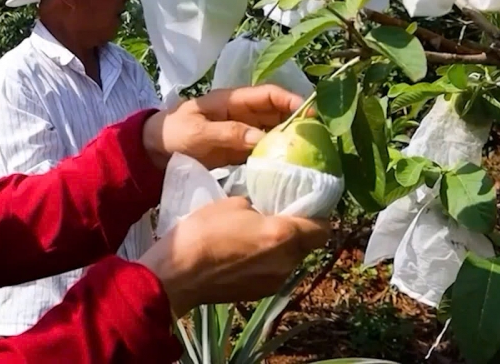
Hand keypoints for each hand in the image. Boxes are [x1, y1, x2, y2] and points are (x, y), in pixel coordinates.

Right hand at [137, 197, 330, 315]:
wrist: (177, 274)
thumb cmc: (204, 232)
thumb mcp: (233, 203)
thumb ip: (258, 207)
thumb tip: (262, 211)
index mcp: (284, 236)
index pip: (322, 229)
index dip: (317, 216)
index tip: (304, 206)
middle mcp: (286, 262)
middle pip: (305, 246)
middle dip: (295, 232)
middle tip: (275, 217)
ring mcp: (273, 282)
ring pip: (288, 261)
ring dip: (279, 248)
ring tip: (254, 236)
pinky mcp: (258, 295)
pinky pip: (272, 273)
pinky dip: (264, 263)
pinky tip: (241, 255)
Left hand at [142, 85, 312, 169]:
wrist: (151, 152)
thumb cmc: (171, 134)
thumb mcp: (197, 133)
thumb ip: (228, 134)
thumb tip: (262, 140)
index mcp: (232, 100)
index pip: (269, 95)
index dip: (292, 101)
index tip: (313, 114)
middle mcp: (242, 114)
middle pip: (278, 114)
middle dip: (299, 123)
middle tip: (322, 141)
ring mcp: (242, 132)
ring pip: (274, 133)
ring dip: (291, 142)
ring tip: (314, 157)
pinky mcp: (239, 150)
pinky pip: (264, 151)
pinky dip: (277, 158)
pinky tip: (291, 170)